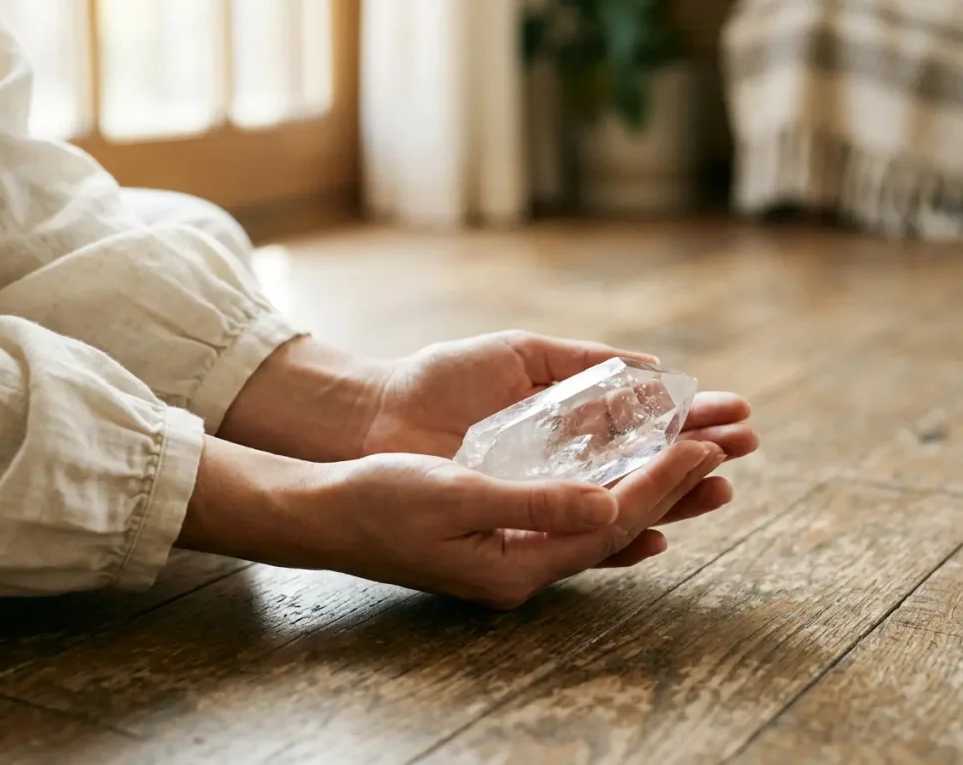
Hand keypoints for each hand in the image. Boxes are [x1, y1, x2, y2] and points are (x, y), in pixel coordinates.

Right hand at [179, 437, 727, 608]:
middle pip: (617, 527)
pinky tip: (633, 507)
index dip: (660, 482)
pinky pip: (571, 526)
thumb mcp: (456, 497)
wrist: (327, 514)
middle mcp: (523, 572)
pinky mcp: (500, 542)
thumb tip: (606, 505)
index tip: (702, 446)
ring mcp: (512, 561)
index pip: (608, 522)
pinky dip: (608, 508)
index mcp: (516, 567)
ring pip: (599, 526)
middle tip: (725, 451)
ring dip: (649, 494)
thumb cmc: (381, 500)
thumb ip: (533, 505)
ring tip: (700, 472)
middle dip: (672, 488)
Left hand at [363, 330, 757, 508]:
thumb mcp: (518, 356)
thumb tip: (651, 369)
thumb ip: (579, 363)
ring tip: (720, 486)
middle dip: (694, 457)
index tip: (734, 416)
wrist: (376, 413)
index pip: (644, 427)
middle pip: (641, 465)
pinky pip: (570, 536)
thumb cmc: (441, 381)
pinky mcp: (513, 521)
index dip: (690, 422)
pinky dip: (612, 536)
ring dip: (669, 495)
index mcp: (568, 421)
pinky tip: (652, 534)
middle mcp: (562, 463)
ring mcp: (539, 493)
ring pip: (617, 500)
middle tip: (747, 448)